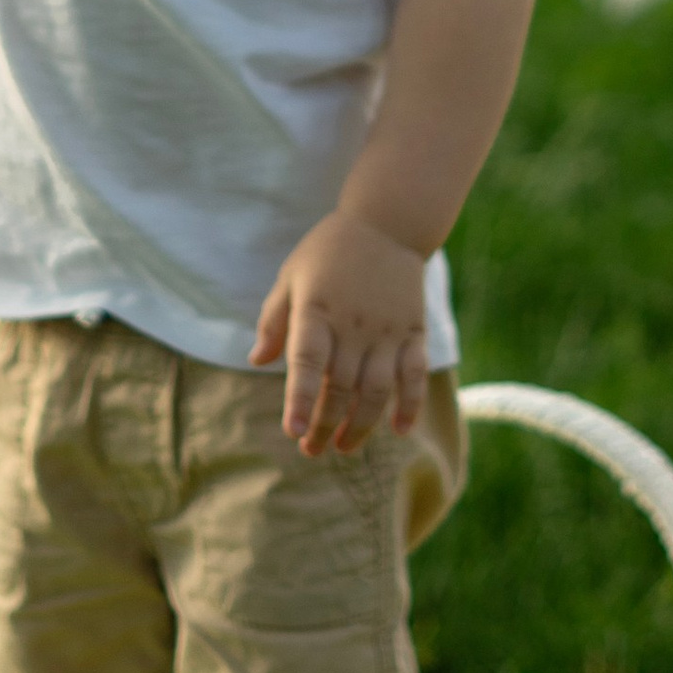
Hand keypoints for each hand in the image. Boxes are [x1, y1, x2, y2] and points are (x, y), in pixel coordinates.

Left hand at [249, 210, 428, 455]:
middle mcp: (353, 325)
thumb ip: (274, 320)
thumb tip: (257, 361)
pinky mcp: (414, 331)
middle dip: (324, 426)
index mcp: (317, 310)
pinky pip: (416, 374)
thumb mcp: (291, 276)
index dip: (300, 398)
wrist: (387, 221)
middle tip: (310, 450)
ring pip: (377, 391)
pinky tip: (400, 430)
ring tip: (343, 447)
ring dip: (360, 425)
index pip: (307, 362)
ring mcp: (387, 330)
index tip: (293, 432)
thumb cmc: (329, 250)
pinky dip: (411, 404)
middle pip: (340, 388)